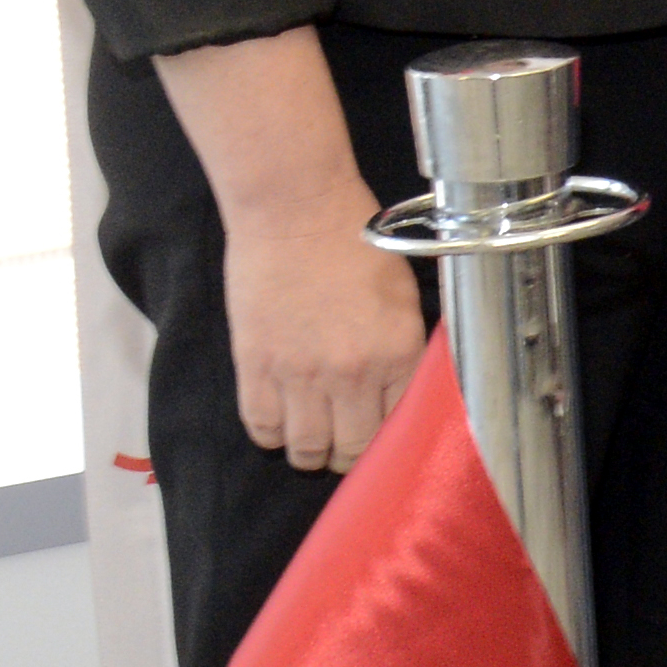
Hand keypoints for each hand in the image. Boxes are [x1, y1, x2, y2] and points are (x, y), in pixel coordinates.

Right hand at [157, 25, 422, 472]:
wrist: (296, 209)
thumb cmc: (353, 239)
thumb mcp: (404, 294)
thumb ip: (406, 349)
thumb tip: (409, 392)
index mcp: (398, 352)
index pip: (399, 428)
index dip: (389, 441)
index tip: (380, 440)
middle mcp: (353, 372)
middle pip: (353, 451)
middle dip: (349, 457)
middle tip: (344, 447)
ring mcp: (301, 373)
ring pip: (306, 449)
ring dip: (310, 452)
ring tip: (312, 439)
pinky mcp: (257, 365)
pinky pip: (262, 426)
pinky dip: (271, 433)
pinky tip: (280, 419)